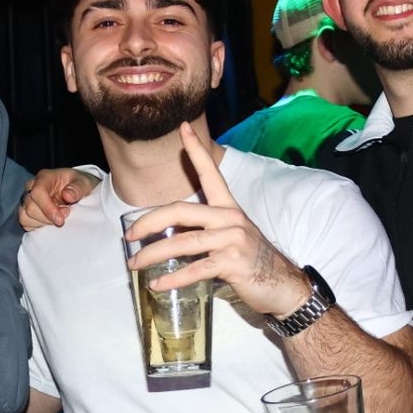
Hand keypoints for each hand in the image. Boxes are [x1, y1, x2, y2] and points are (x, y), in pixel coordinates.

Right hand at [19, 168, 99, 230]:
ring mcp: (28, 199)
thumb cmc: (79, 184)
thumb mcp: (85, 182)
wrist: (76, 189)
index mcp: (45, 177)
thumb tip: (67, 195)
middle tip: (65, 215)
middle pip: (30, 207)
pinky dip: (37, 226)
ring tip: (57, 218)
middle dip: (48, 217)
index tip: (60, 220)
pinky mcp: (27, 211)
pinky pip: (25, 222)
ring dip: (42, 223)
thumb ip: (78, 188)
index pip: (37, 192)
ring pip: (24, 216)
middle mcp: (32, 187)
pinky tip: (50, 222)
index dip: (47, 208)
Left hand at [124, 124, 309, 317]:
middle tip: (129, 235)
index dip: (196, 150)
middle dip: (149, 222)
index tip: (183, 127)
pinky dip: (172, 279)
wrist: (283, 284)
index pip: (210, 173)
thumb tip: (170, 239)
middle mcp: (230, 218)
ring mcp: (232, 240)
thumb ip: (204, 231)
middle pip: (181, 211)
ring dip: (153, 255)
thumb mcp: (231, 237)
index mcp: (228, 208)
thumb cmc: (252, 261)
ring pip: (183, 242)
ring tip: (134, 264)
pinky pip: (195, 269)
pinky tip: (157, 284)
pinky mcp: (232, 263)